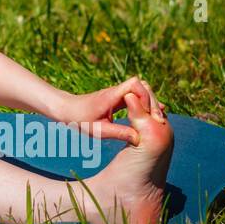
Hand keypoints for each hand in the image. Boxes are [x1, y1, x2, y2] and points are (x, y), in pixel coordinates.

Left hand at [51, 76, 167, 144]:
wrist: (66, 109)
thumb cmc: (79, 119)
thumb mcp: (98, 130)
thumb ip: (119, 133)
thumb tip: (139, 139)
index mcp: (111, 95)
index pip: (135, 84)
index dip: (146, 97)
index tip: (148, 114)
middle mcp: (116, 91)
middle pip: (143, 86)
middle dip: (152, 101)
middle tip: (158, 119)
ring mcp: (118, 94)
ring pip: (141, 92)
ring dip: (150, 104)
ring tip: (157, 119)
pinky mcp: (118, 99)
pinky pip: (136, 98)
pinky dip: (144, 106)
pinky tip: (151, 117)